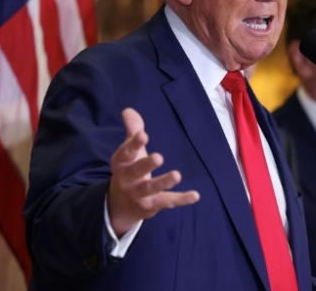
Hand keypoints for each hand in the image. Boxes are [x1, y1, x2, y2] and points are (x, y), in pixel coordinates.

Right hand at [107, 108, 199, 236]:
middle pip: (136, 171)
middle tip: (159, 157)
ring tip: (177, 175)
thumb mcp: (128, 151)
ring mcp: (138, 194)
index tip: (144, 135)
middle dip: (146, 164)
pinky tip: (195, 195)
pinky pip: (166, 202)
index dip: (134, 144)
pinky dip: (181, 200)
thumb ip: (132, 130)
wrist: (120, 205)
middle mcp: (127, 179)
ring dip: (163, 182)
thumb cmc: (129, 170)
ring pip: (150, 189)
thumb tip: (128, 110)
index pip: (126, 152)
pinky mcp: (151, 206)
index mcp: (121, 162)